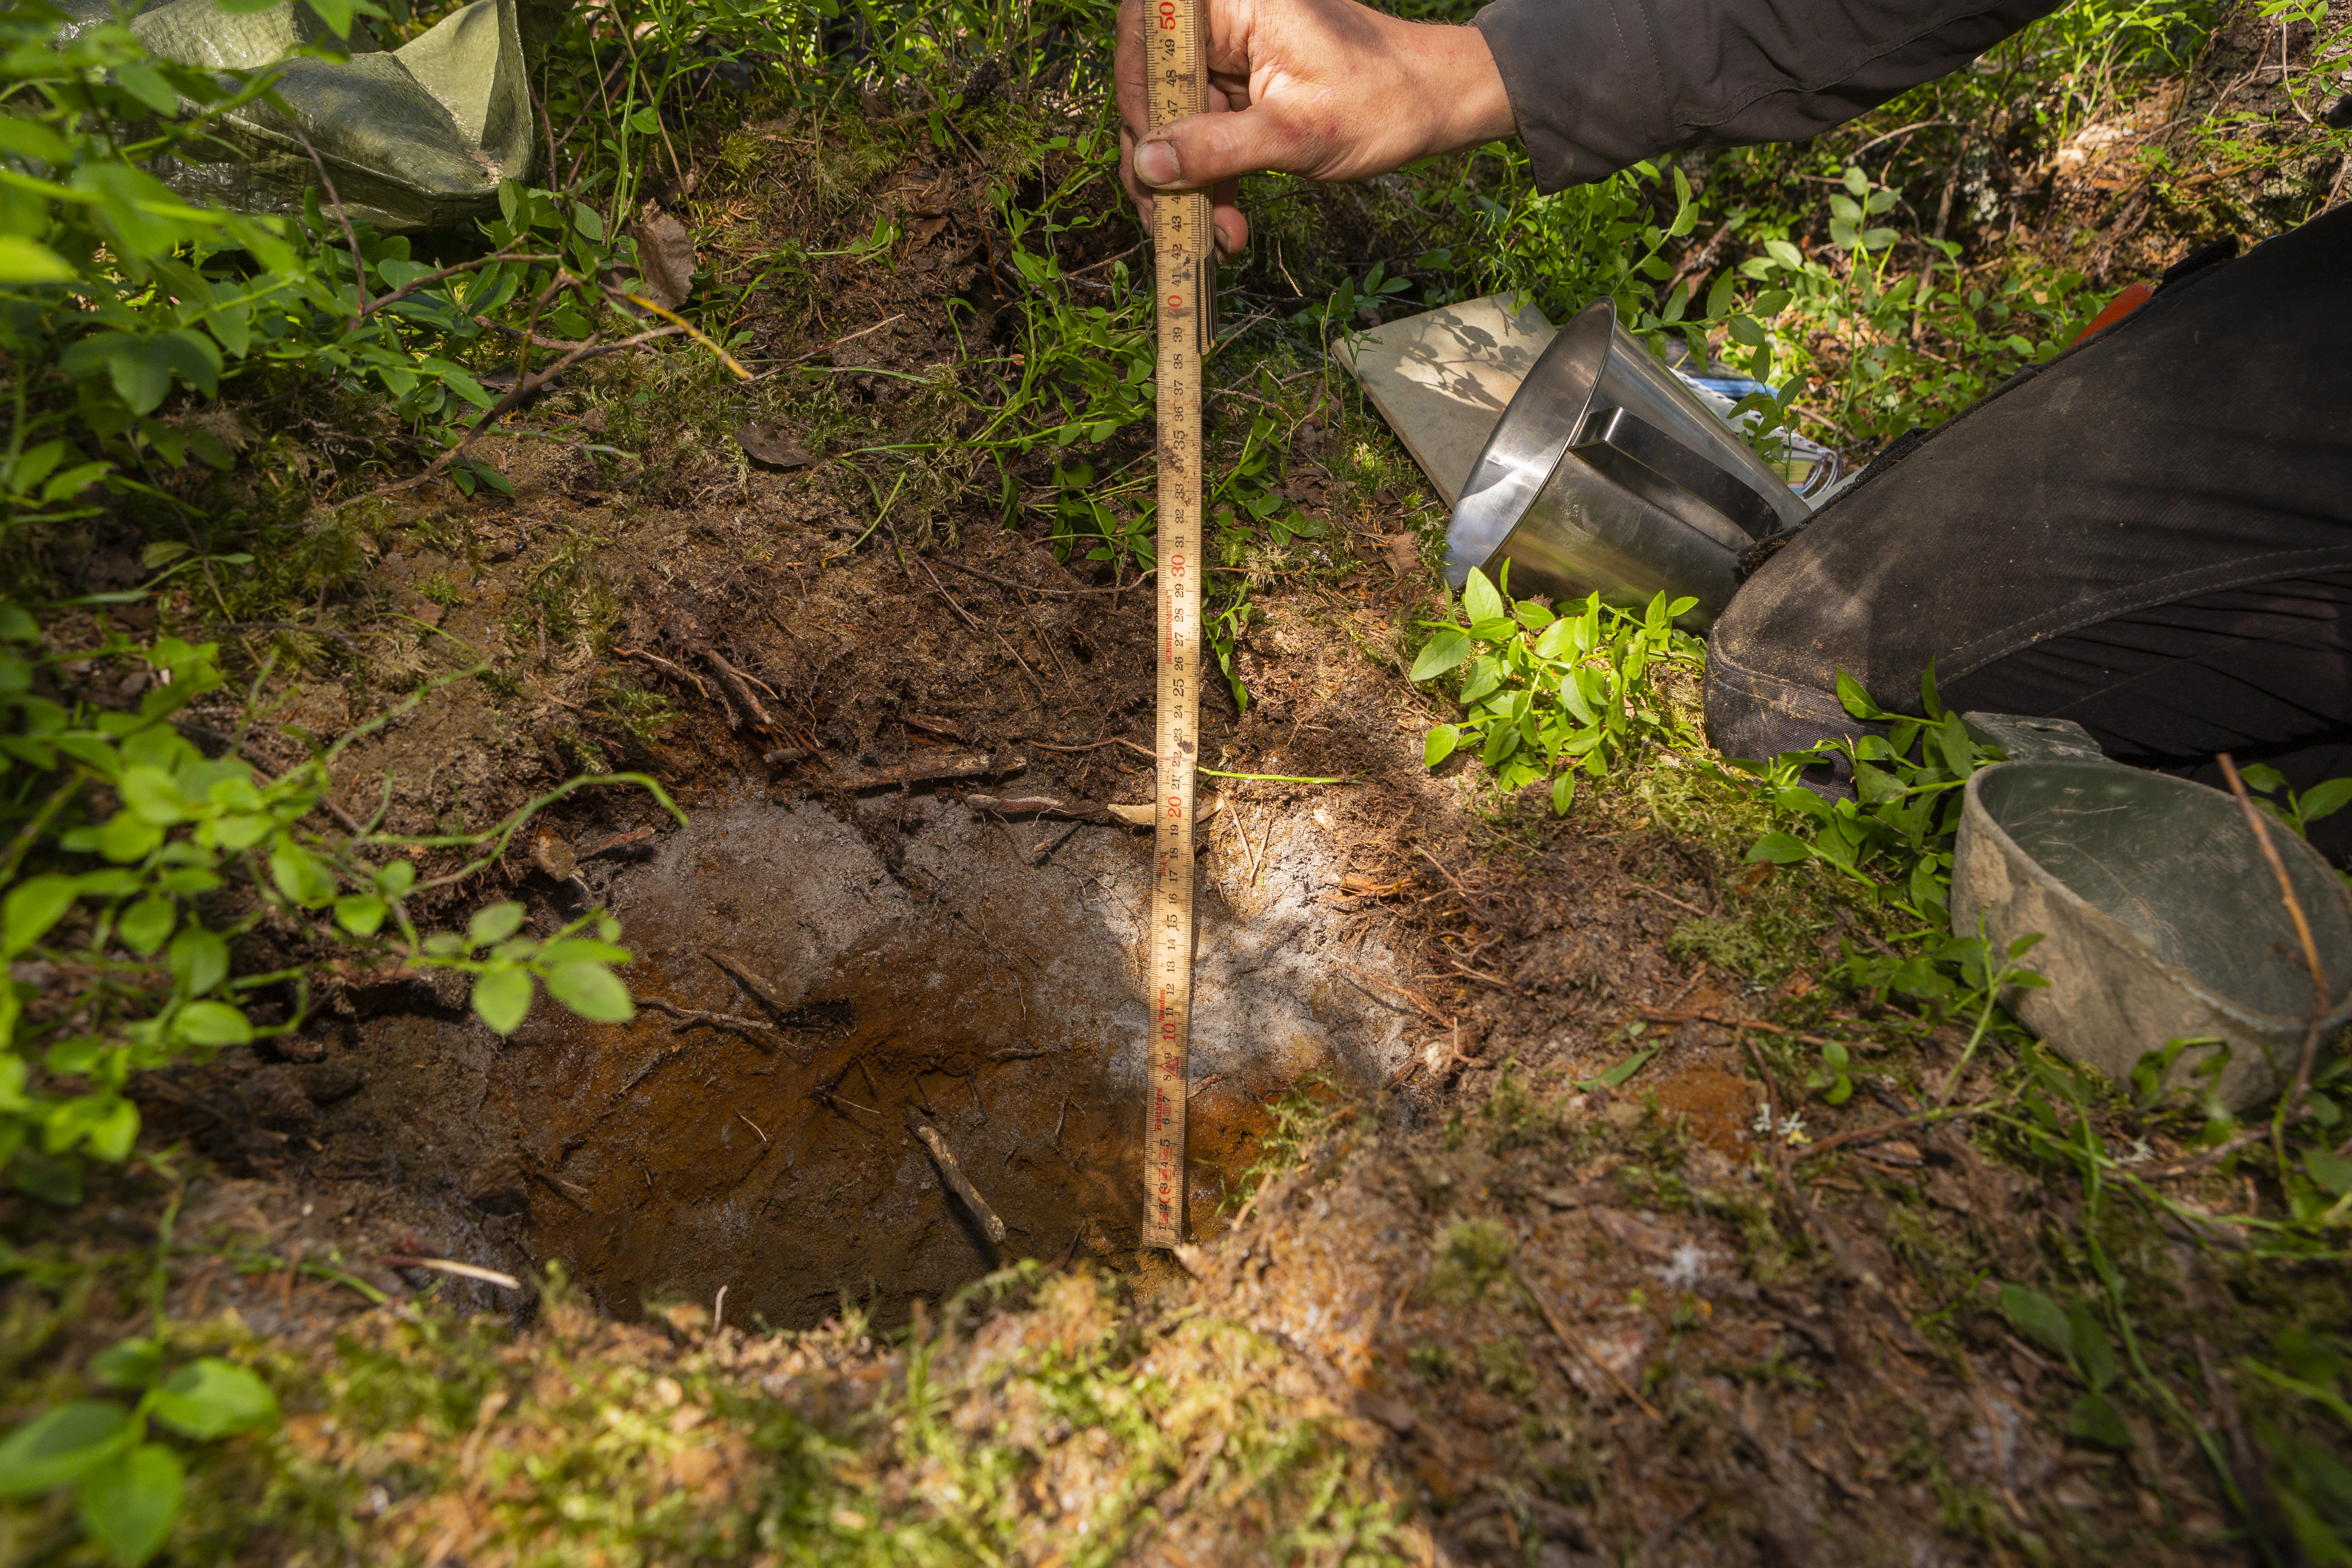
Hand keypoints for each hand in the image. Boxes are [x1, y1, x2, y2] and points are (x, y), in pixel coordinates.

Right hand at [1115, 0, 1515, 256]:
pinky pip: (1205, 133)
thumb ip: (1216, 148)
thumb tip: (1146, 165)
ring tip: (1214, 239)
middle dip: (1163, 164)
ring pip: (1177, 120)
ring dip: (1189, 186)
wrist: (1439, 102)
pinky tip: (1226, 224)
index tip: (1149, 168)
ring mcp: (1232, 54)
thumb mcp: (1295, 133)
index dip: (1136, 106)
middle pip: (1155, 87)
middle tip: (1171, 227)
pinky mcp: (1243, 87)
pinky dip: (1212, 180)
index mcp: (1232, 1)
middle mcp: (1224, 17)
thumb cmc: (1382, 100)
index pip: (1147, 41)